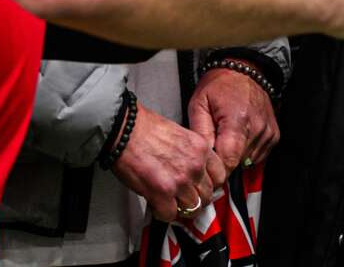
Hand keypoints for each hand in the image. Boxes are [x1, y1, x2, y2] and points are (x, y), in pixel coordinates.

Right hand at [111, 104, 228, 220]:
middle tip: (183, 198)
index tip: (200, 187)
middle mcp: (195, 166)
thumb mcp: (180, 134)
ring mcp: (180, 181)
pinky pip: (170, 214)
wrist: (123, 129)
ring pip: (191, 208)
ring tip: (168, 202)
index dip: (209, 184)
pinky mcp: (162, 193)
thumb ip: (192, 153)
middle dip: (195, 199)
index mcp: (201, 149)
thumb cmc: (145, 128)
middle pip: (207, 195)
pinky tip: (155, 203)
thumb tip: (195, 172)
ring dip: (180, 208)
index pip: (220, 176)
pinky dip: (162, 212)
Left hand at [188, 68, 279, 170]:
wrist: (244, 70)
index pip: (229, 161)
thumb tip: (202, 158)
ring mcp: (268, 132)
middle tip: (215, 142)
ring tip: (228, 135)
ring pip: (248, 161)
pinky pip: (258, 156)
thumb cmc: (220, 85)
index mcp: (237, 120)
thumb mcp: (199, 104)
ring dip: (236, 154)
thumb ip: (200, 134)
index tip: (208, 166)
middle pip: (238, 162)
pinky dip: (247, 150)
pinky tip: (240, 135)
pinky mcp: (274, 135)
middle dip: (224, 159)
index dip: (216, 169)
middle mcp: (257, 127)